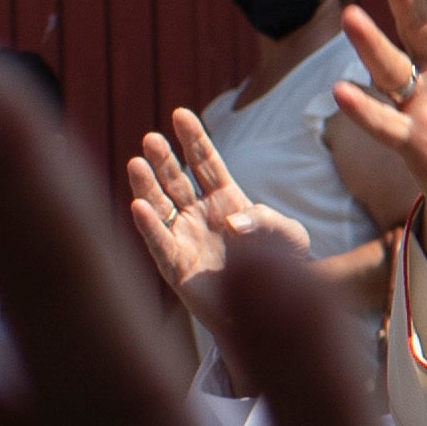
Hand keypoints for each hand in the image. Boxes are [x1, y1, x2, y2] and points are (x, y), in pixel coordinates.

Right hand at [118, 113, 308, 310]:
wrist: (272, 311)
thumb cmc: (283, 268)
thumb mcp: (291, 237)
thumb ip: (270, 221)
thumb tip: (233, 221)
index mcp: (225, 198)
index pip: (206, 161)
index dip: (194, 138)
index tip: (181, 114)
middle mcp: (198, 214)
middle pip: (176, 179)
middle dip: (164, 159)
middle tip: (152, 138)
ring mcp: (185, 238)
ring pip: (160, 206)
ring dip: (147, 186)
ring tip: (136, 163)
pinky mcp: (177, 267)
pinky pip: (160, 243)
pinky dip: (149, 226)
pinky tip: (139, 207)